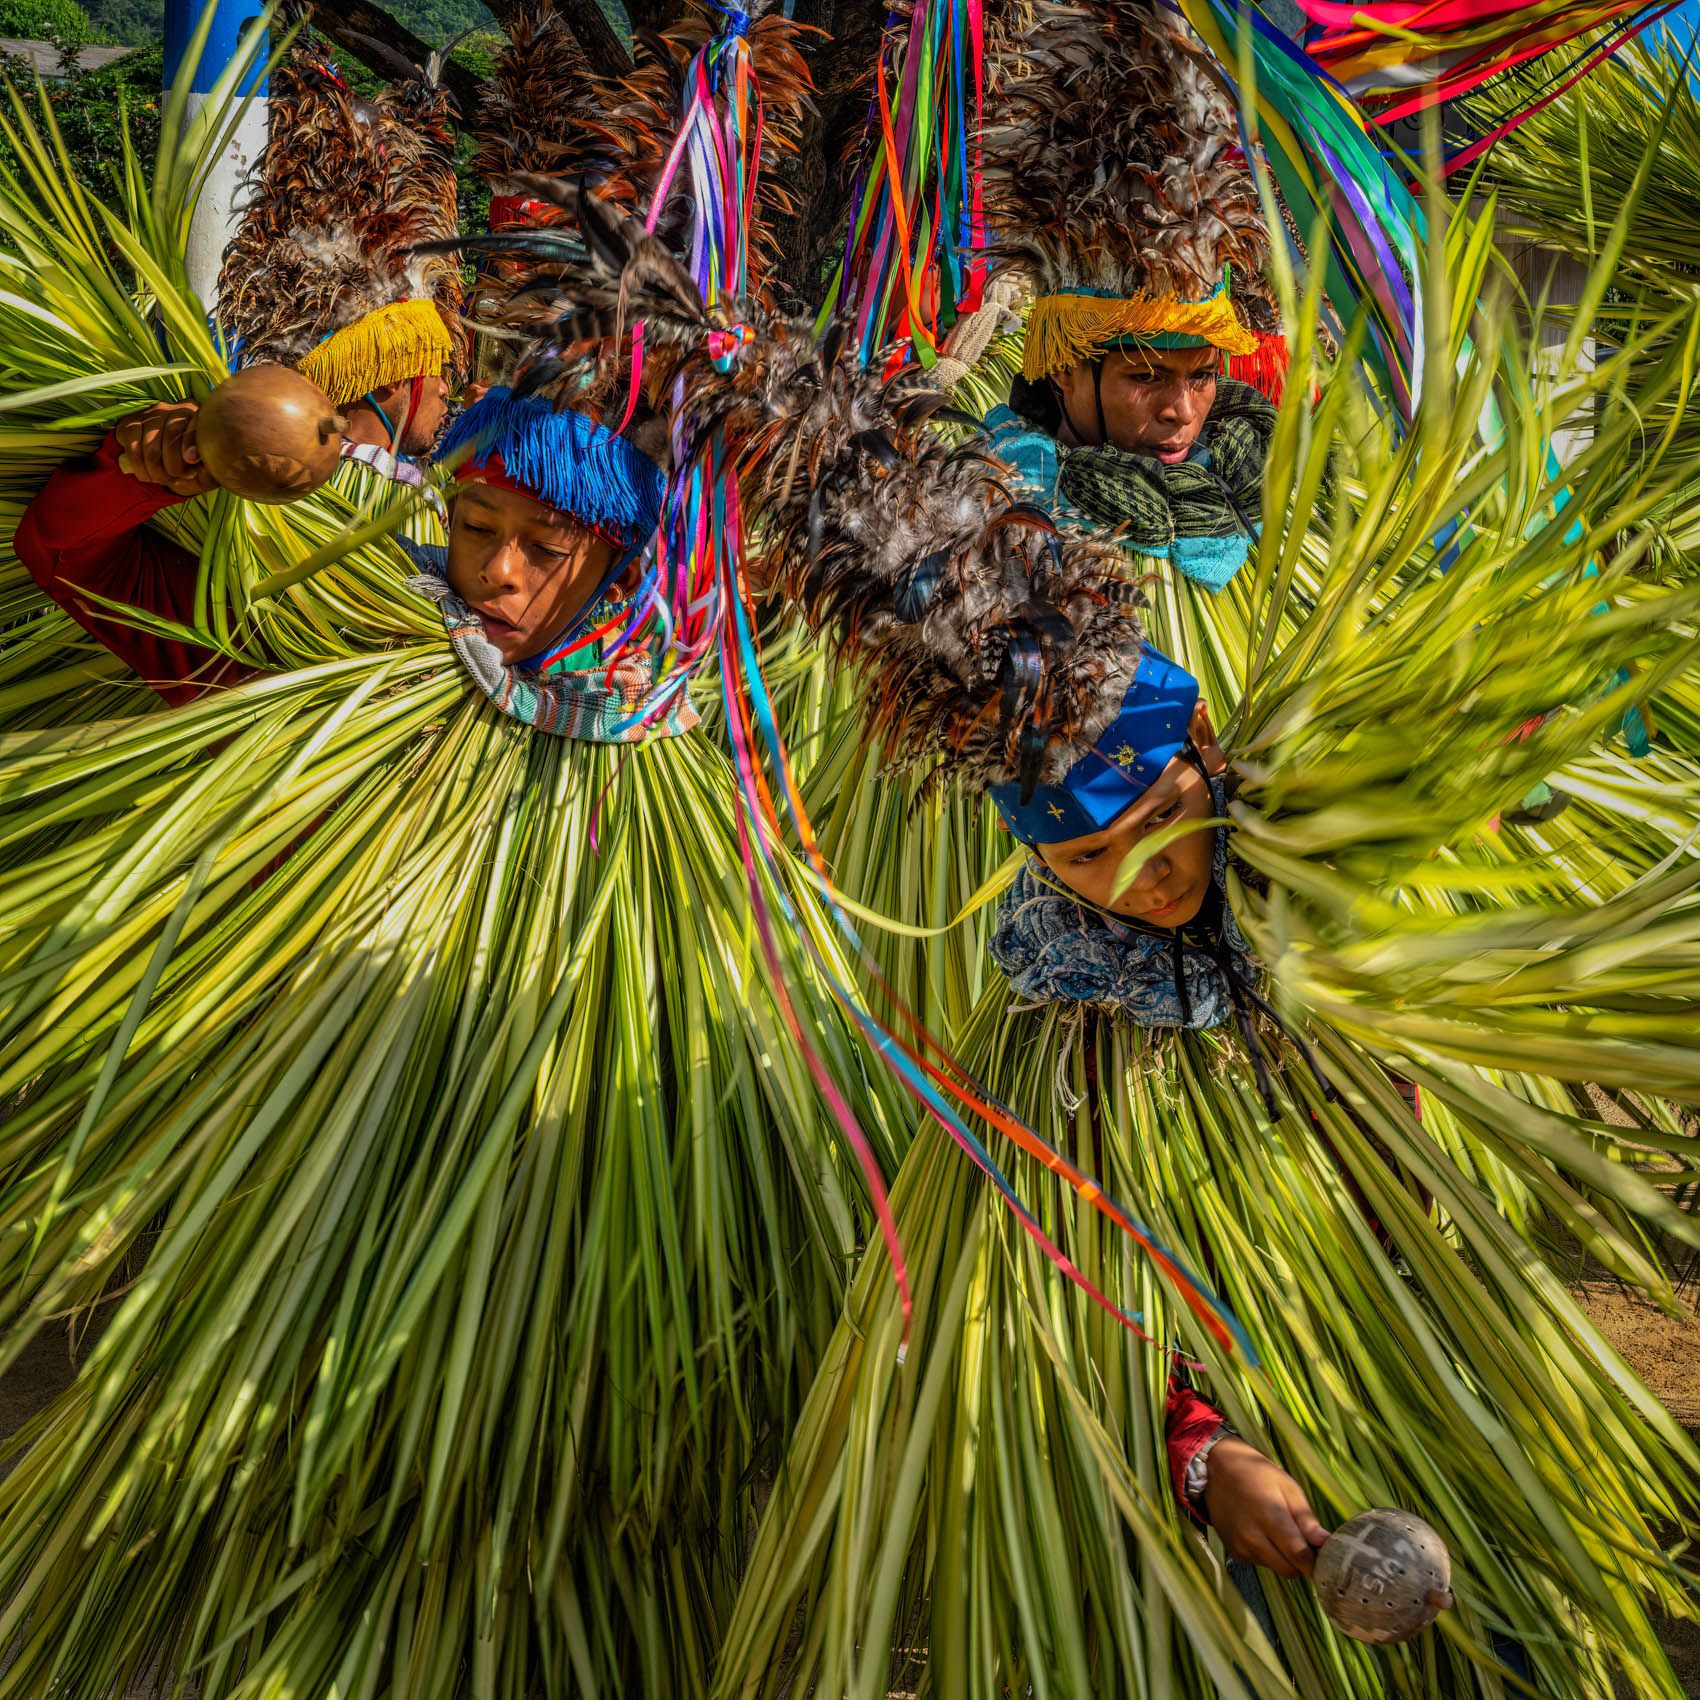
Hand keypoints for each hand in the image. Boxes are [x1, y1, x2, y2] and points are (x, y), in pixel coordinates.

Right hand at [115, 401, 214, 496]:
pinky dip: (138, 465)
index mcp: (200, 416)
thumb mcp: (208, 473)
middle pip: (171, 432)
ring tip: (164, 479)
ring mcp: (151, 414)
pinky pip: (132, 445)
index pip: (195, 421)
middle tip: (177, 479)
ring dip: (156, 470)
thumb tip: (197, 463)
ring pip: (151, 444)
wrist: (172, 468)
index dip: (191, 440)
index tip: (191, 460)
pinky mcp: (129, 423)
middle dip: (174, 465)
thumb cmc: (195, 469)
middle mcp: (175, 409)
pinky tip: (147, 475)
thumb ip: (209, 471)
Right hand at [1201, 1437, 1330, 1578]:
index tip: (1327, 1557)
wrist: (1216, 1470)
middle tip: (1304, 1541)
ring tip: (1279, 1530)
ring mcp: (1241, 1547)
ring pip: (1276, 1568)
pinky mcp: (1234, 1552)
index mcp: (1270, 1517)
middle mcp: (1252, 1537)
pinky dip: (1268, 1555)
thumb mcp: (1287, 1487)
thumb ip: (1305, 1518)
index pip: (1300, 1557)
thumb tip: (1326, 1543)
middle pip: (1290, 1570)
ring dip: (1284, 1558)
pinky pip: (1261, 1563)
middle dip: (1301, 1561)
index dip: (1317, 1562)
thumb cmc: (1256, 1474)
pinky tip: (1263, 1532)